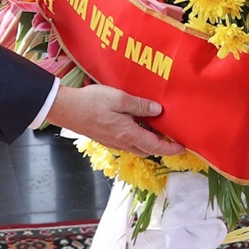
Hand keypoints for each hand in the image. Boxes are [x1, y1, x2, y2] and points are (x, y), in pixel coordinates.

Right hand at [45, 84, 184, 156]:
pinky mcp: (104, 138)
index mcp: (127, 133)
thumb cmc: (92, 102)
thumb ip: (140, 105)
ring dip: (146, 141)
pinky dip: (135, 137)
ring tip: (154, 127)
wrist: (66, 109)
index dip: (170, 149)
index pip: (155, 146)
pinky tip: (134, 123)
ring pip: (135, 147)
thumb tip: (158, 111)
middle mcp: (121, 142)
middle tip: (169, 134)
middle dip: (159, 146)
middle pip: (146, 149)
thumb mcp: (119, 98)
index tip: (182, 148)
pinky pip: (125, 142)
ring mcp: (112, 142)